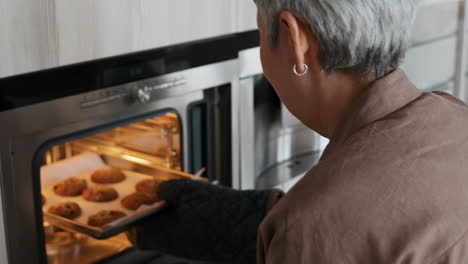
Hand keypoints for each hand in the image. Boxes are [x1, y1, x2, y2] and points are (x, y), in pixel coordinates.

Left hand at [127, 179, 282, 263]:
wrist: (251, 225)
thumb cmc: (220, 209)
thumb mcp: (188, 190)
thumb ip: (165, 189)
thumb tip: (154, 190)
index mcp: (165, 235)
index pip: (136, 233)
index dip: (130, 218)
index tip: (132, 204)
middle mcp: (174, 246)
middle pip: (151, 234)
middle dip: (150, 216)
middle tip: (155, 198)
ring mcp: (188, 248)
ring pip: (168, 233)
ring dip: (167, 217)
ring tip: (176, 199)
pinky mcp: (201, 245)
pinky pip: (183, 234)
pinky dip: (182, 221)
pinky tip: (191, 207)